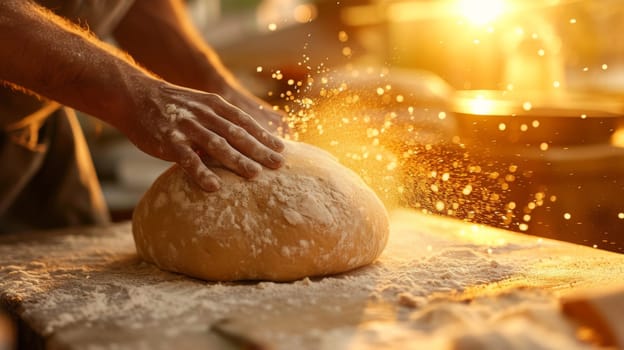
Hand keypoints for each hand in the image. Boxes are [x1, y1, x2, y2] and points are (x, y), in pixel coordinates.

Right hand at [122, 80, 284, 191]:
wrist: (134, 95)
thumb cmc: (173, 106)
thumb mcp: (200, 105)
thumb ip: (220, 120)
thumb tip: (245, 141)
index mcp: (215, 105)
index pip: (245, 121)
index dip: (264, 135)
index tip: (282, 149)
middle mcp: (204, 114)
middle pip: (237, 134)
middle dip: (259, 150)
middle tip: (278, 164)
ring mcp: (186, 127)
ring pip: (216, 145)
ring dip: (237, 160)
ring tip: (255, 174)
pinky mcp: (168, 140)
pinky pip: (187, 159)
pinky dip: (201, 172)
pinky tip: (214, 187)